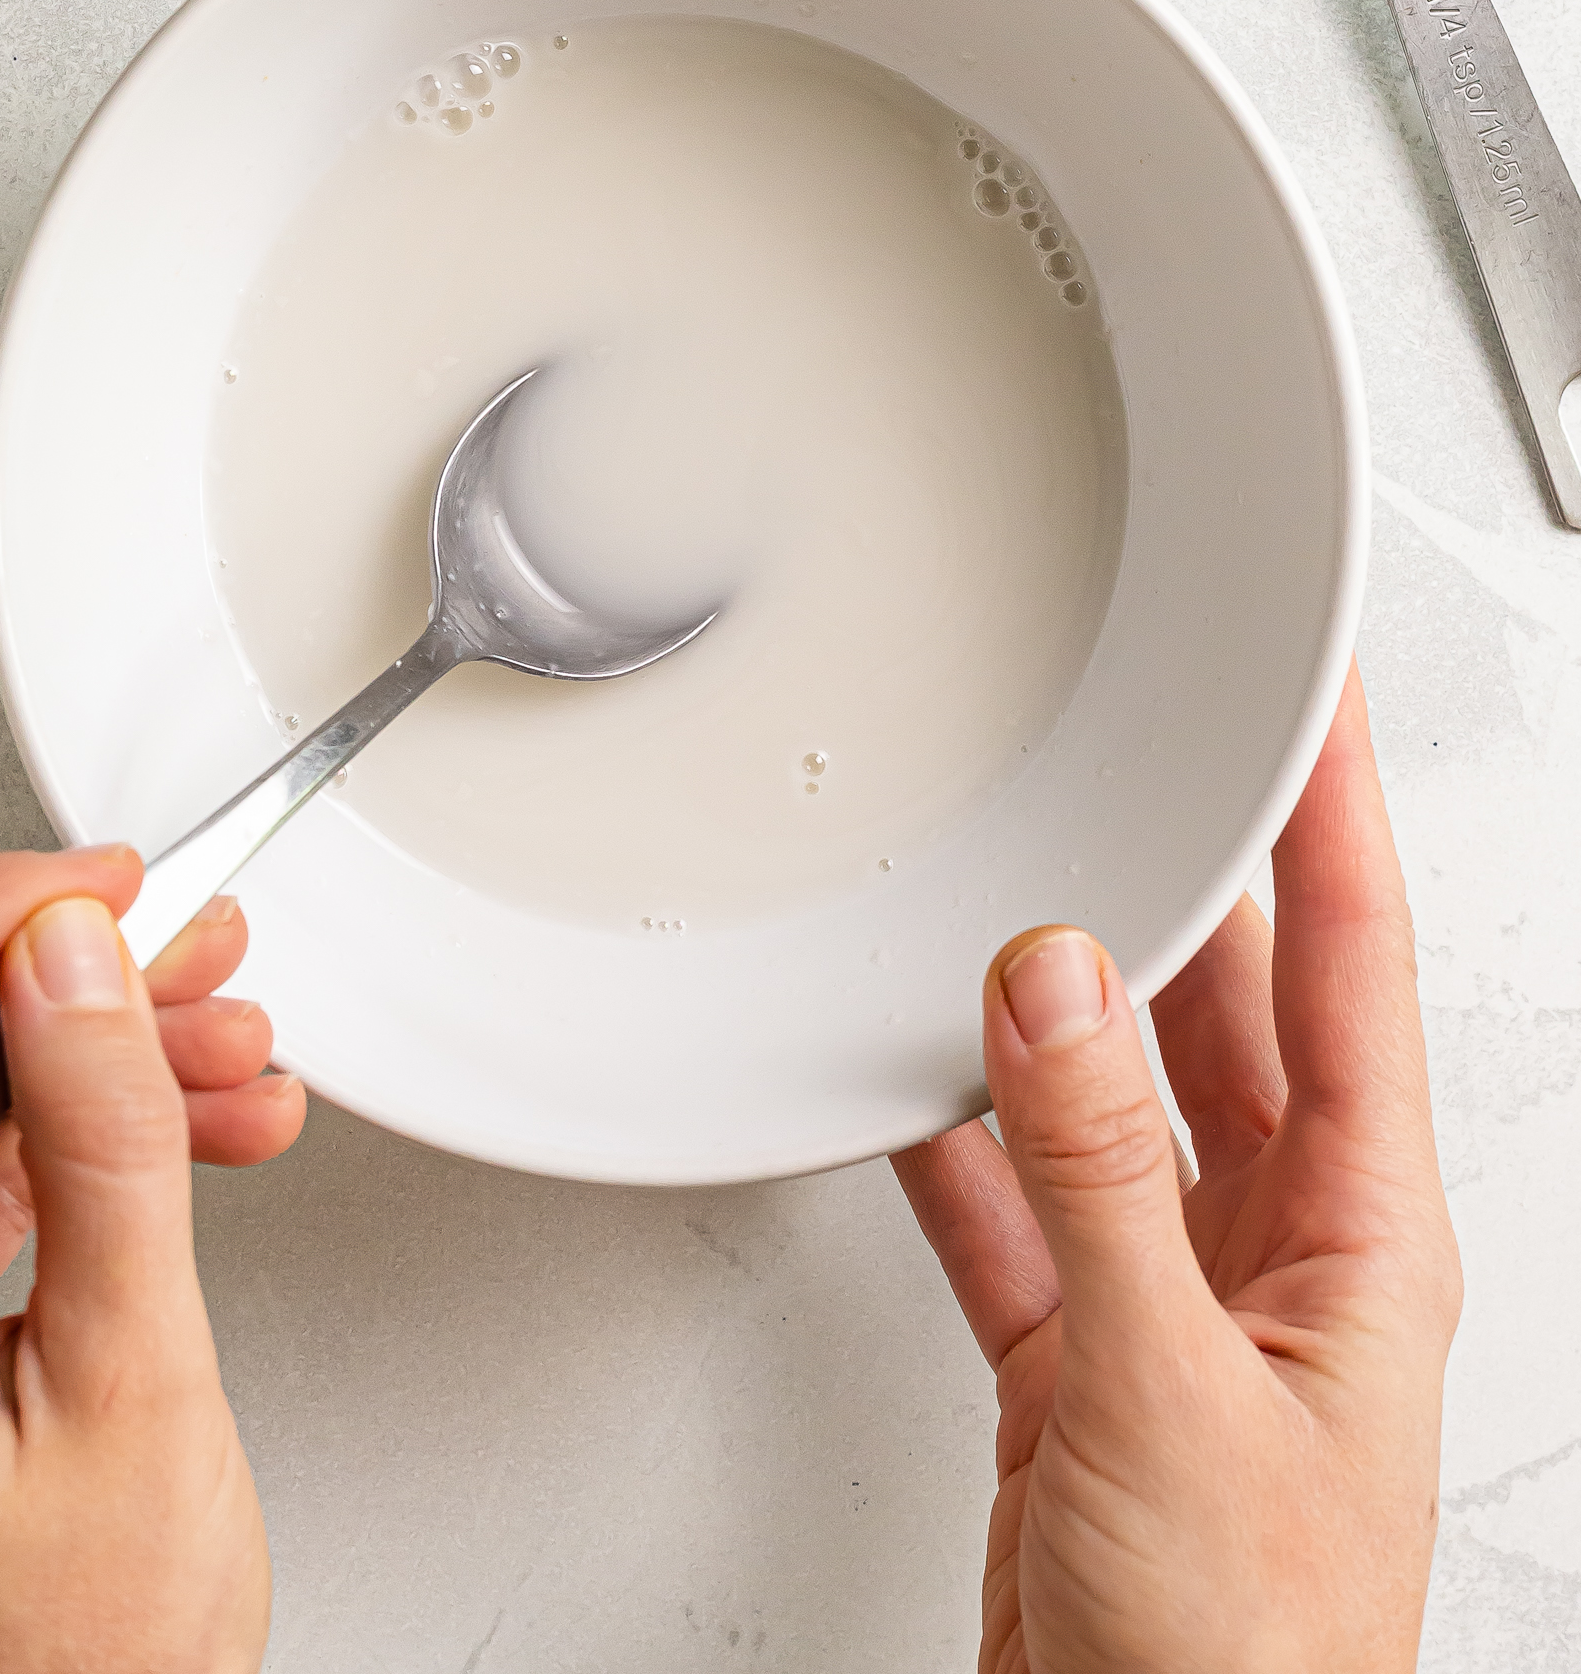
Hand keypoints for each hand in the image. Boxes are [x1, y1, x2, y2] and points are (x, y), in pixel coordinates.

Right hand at [894, 665, 1460, 1673]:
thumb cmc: (1245, 1667)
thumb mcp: (1167, 1391)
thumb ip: (1097, 1172)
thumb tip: (1055, 982)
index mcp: (1360, 1240)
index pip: (1352, 965)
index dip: (1333, 811)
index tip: (1307, 689)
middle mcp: (1279, 1254)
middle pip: (1228, 1008)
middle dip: (1180, 880)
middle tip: (1130, 753)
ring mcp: (1172, 1305)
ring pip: (1107, 1098)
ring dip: (1049, 1007)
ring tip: (997, 892)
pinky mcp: (1075, 1365)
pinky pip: (1011, 1206)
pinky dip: (954, 1140)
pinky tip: (906, 1078)